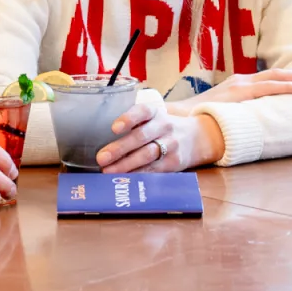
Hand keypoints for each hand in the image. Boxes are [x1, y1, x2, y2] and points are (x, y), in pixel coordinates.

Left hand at [93, 101, 223, 173]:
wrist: (196, 137)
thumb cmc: (161, 127)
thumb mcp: (152, 117)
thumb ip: (132, 123)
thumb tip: (95, 134)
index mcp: (155, 112)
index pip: (142, 111)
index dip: (128, 118)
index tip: (114, 128)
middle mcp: (164, 126)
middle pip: (141, 137)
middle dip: (120, 148)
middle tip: (101, 157)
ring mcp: (170, 145)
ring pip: (147, 155)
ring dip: (126, 165)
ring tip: (108, 171)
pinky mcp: (173, 163)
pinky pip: (154, 169)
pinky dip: (139, 175)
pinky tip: (125, 179)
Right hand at [166, 68, 291, 115]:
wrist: (177, 118)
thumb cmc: (198, 120)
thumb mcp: (223, 113)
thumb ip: (239, 114)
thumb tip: (254, 124)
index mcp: (238, 85)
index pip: (270, 78)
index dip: (291, 77)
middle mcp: (240, 81)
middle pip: (277, 73)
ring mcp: (239, 85)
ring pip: (276, 77)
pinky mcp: (238, 93)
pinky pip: (268, 88)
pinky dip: (287, 87)